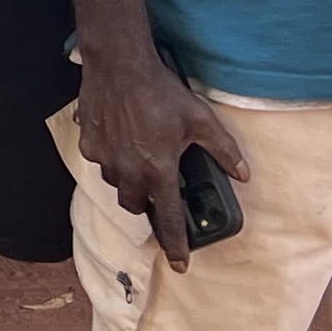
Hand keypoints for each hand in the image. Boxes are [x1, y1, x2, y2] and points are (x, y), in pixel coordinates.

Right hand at [75, 47, 252, 269]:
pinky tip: (121, 136)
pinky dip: (112, 157)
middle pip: (136, 205)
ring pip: (117, 184)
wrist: (119, 65)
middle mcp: (130, 172)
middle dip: (147, 203)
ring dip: (129, 179)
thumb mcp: (200, 120)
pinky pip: (101, 161)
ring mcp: (106, 159)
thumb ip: (223, 150)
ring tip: (139, 155)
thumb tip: (242, 173)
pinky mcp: (89, 144)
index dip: (176, 245)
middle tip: (158, 186)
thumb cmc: (161, 92)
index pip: (170, 220)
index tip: (179, 265)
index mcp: (159, 171)